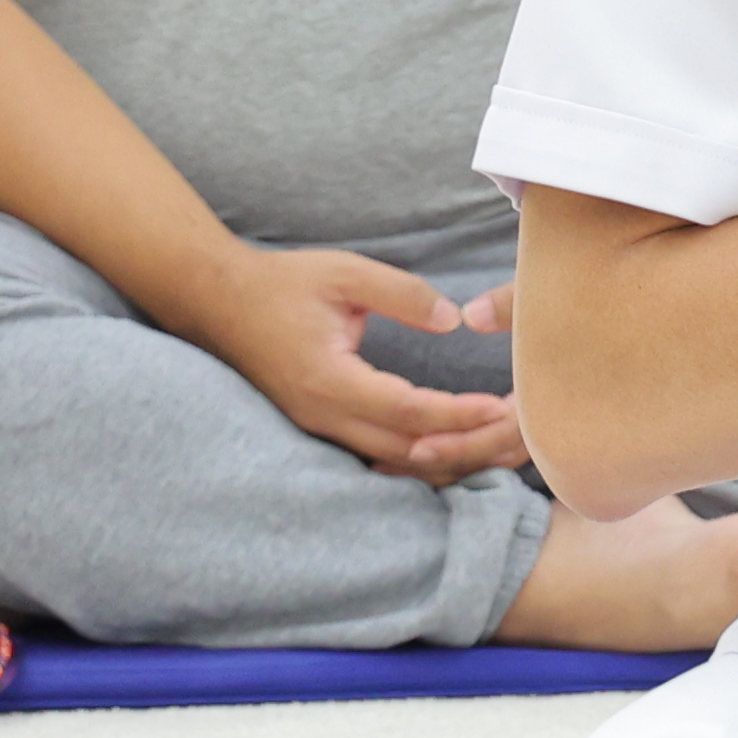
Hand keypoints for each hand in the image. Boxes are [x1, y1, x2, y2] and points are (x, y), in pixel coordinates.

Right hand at [176, 244, 524, 480]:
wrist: (216, 301)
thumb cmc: (282, 283)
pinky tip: (460, 448)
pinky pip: (379, 457)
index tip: (503, 406)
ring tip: (502, 444)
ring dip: (451, 458)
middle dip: (468, 446)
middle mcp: (322, 415)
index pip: (408, 411)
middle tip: (521, 432)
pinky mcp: (320, 427)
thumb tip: (454, 320)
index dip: (459, 414)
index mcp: (329, 379)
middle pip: (409, 451)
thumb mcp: (345, 274)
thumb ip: (403, 294)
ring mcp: (318, 428)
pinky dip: (422, 457)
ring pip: (396, 463)